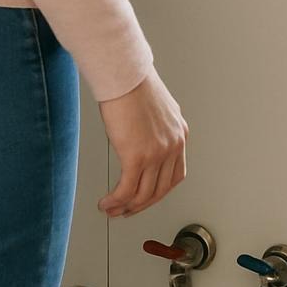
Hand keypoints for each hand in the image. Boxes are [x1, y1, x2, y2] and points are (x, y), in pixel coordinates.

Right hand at [98, 68, 188, 217]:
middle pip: (160, 190)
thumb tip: (141, 143)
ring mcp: (157, 153)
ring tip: (112, 210)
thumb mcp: (157, 109)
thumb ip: (155, 129)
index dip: (159, 192)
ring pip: (143, 194)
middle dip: (141, 205)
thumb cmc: (134, 84)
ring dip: (126, 207)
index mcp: (179, 134)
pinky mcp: (137, 156)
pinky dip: (116, 200)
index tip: (145, 198)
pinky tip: (107, 203)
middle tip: (126, 211)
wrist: (125, 74)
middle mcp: (173, 145)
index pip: (175, 175)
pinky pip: (126, 189)